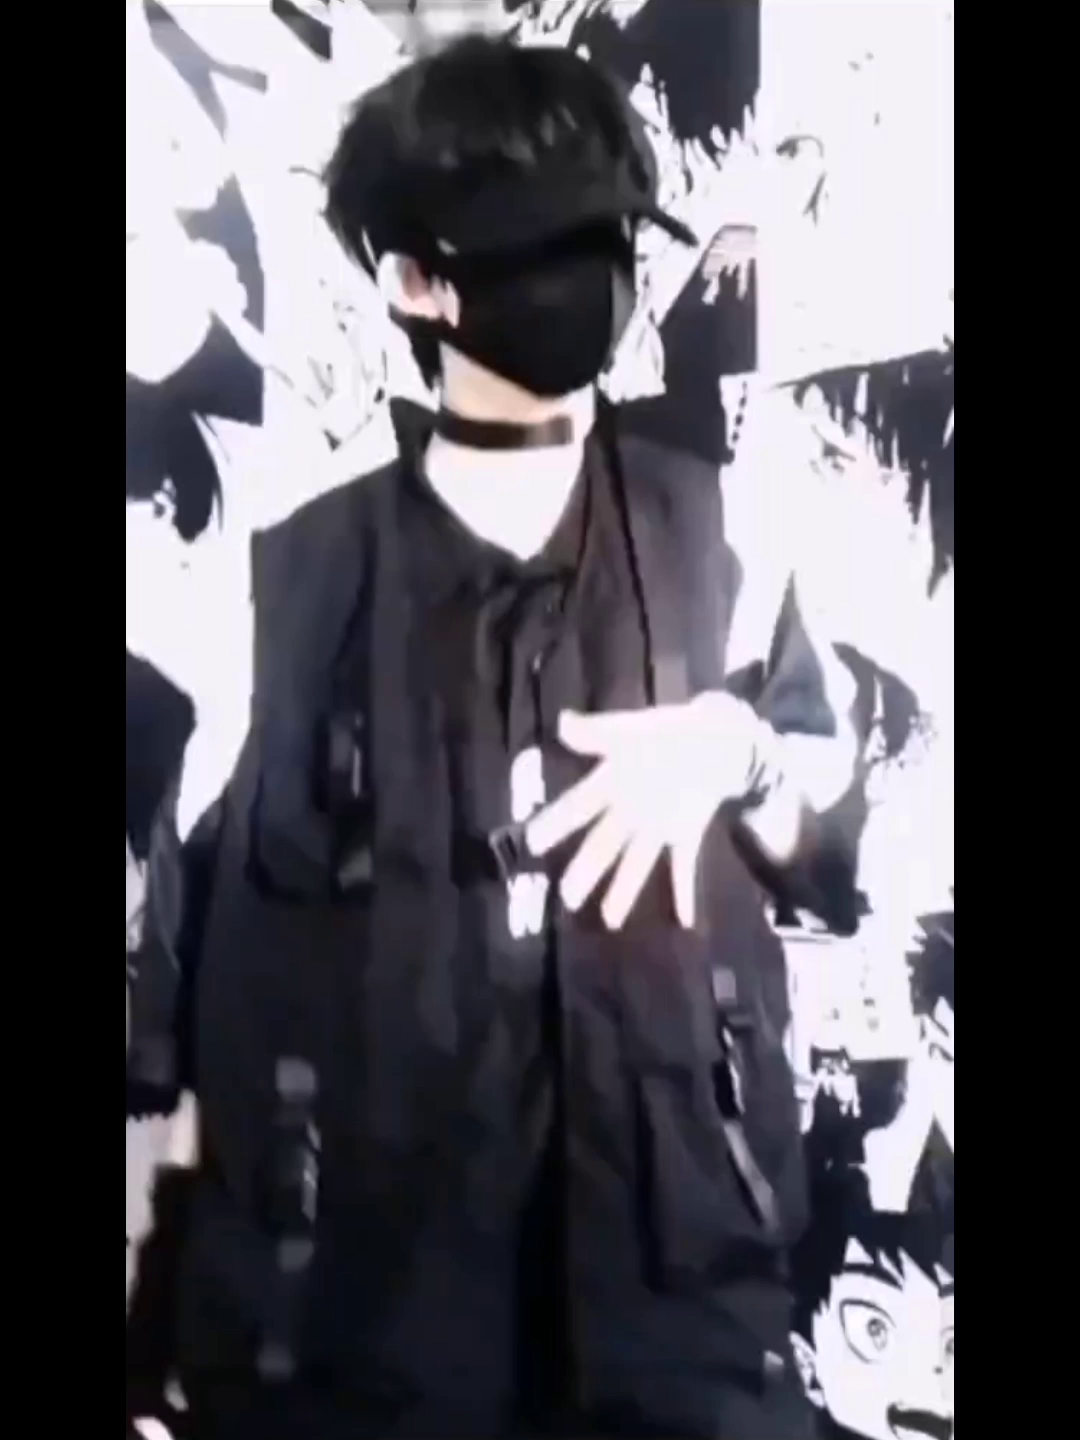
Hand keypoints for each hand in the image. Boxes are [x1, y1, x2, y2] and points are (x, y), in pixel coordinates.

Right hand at [525, 695, 764, 929]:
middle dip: (587, 870)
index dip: (556, 824)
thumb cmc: (667, 732)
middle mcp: (629, 810)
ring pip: (637, 861)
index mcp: (612, 783)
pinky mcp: (686, 834)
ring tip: (610, 920)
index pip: (579, 806)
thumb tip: (562, 723)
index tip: (533, 844)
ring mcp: (657, 826)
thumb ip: (597, 732)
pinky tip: (682, 919)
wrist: (715, 738)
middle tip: (567, 897)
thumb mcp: (631, 729)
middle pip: (604, 844)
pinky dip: (683, 892)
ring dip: (625, 890)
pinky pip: (683, 866)